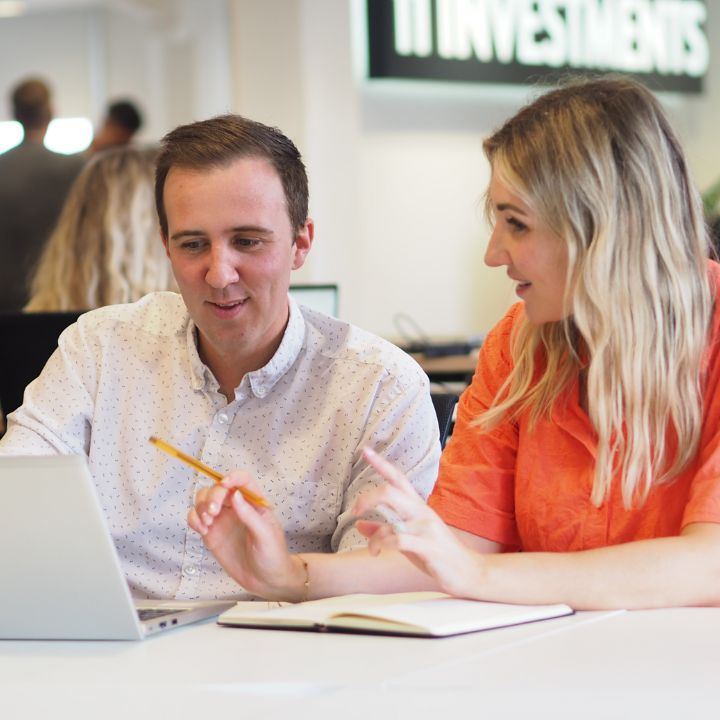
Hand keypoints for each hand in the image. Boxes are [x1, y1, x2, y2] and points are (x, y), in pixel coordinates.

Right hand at [188, 471, 305, 600]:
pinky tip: (202, 530)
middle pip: (218, 488)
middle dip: (212, 496)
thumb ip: (250, 515)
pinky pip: (197, 519)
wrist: (266, 581)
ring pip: (204, 500)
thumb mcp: (266, 535)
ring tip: (207, 523)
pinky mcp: (212, 533)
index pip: (243, 480)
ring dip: (200, 507)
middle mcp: (237, 507)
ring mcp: (223, 519)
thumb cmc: (273, 556)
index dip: (233, 478)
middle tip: (213, 512)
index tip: (224, 485)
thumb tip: (236, 494)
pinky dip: (194, 520)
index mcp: (255, 503)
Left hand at [353, 447, 482, 597]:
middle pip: (390, 491)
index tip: (364, 450)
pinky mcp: (428, 546)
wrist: (467, 571)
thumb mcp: (407, 538)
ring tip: (373, 549)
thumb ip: (383, 529)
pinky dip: (382, 545)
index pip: (397, 478)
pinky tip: (378, 552)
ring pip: (391, 522)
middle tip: (355, 511)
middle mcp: (421, 511)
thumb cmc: (436, 553)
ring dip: (374, 538)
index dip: (380, 463)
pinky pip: (398, 540)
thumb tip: (358, 524)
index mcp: (416, 506)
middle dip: (367, 498)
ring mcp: (425, 528)